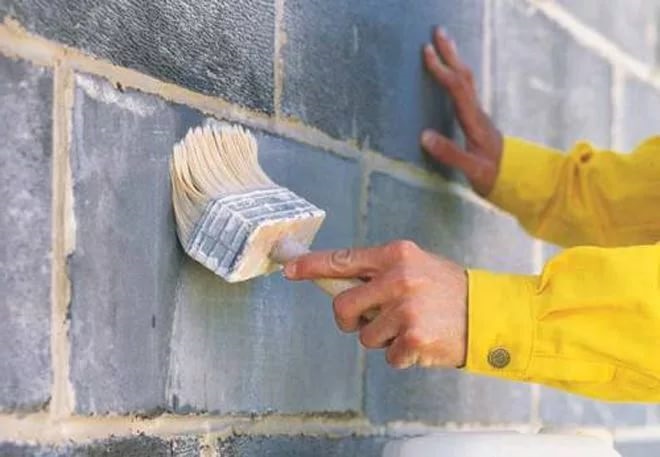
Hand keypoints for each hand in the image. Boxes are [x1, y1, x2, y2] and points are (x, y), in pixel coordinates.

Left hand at [284, 240, 467, 368]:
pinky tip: (422, 341)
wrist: (490, 314)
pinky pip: (387, 356)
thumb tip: (336, 281)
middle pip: (342, 305)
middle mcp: (398, 278)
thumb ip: (379, 272)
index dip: (311, 266)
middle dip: (347, 320)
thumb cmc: (447, 290)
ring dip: (382, 338)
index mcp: (396, 254)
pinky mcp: (413, 337)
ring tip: (410, 326)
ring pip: (364, 337)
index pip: (343, 259)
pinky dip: (402, 355)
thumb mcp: (415, 266)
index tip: (289, 269)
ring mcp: (405, 308)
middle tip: (365, 321)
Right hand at [422, 27, 502, 196]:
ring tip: (444, 44)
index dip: (441, 70)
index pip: (457, 89)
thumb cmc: (494, 175)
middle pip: (464, 77)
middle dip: (451, 54)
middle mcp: (478, 113)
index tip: (427, 53)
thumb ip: (450, 154)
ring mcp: (478, 115)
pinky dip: (456, 74)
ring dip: (455, 60)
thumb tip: (424, 136)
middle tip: (438, 32)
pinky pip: (465, 90)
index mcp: (474, 122)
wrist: (516, 177)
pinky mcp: (476, 119)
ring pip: (467, 80)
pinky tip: (452, 73)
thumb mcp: (473, 170)